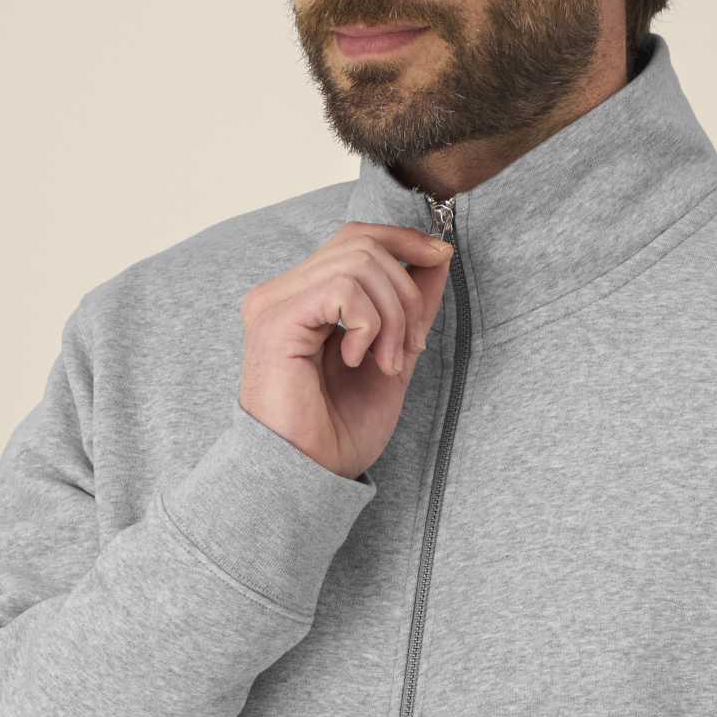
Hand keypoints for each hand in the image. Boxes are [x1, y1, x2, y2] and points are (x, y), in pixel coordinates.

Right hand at [238, 221, 452, 478]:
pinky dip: (370, 323)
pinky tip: (358, 360)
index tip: (442, 257)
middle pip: (361, 243)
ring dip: (392, 316)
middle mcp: (281, 292)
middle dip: (405, 292)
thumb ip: (409, 309)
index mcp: (302, 298)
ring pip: (359, 263)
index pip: (354, 238)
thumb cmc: (337, 433)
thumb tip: (437, 257)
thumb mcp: (392, 358)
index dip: (403, 240)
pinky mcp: (276, 319)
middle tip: (408, 347)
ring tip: (385, 363)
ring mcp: (274, 303)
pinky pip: (345, 289)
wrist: (306, 478)